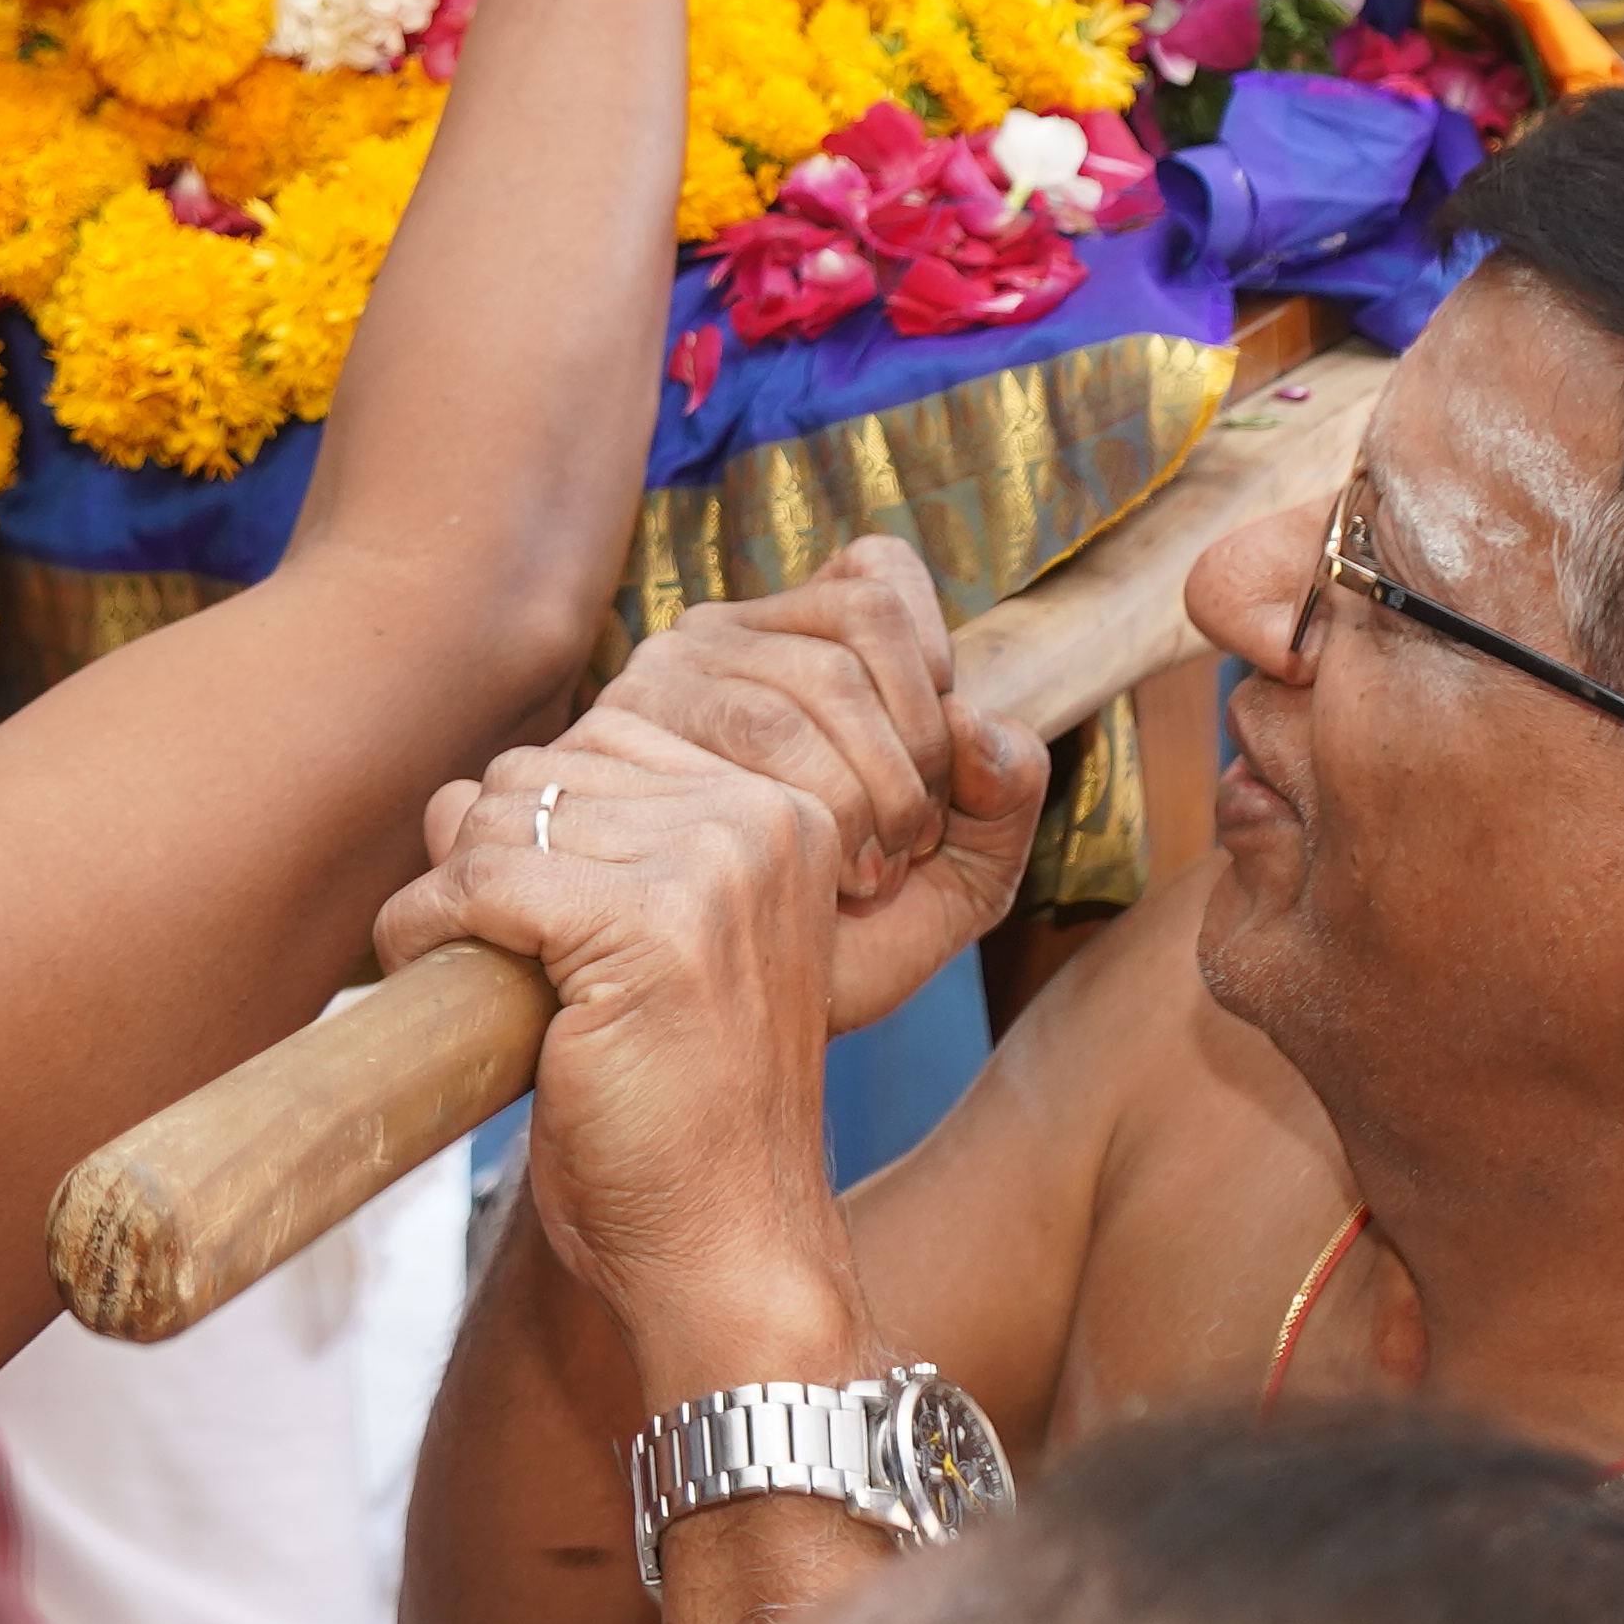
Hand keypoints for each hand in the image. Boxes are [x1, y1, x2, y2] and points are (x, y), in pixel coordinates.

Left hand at [377, 717, 874, 1378]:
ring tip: (475, 981)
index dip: (533, 830)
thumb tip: (448, 795)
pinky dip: (423, 929)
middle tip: (492, 962)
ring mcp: (711, 867)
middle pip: (542, 770)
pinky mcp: (645, 924)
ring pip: (498, 814)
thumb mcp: (652, 952)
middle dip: (486, 860)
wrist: (726, 1255)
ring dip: (451, 897)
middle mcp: (759, 821)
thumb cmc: (678, 1123)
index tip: (532, 926)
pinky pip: (476, 880)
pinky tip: (434, 981)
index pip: (600, 742)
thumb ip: (585, 853)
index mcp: (781, 815)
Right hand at [578, 541, 1046, 1033]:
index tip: (941, 767)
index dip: (932, 657)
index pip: (875, 576)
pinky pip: (758, 729)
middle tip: (905, 853)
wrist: (706, 1046)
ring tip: (865, 879)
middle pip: (862, 625)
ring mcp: (664, 678)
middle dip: (916, 747)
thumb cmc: (819, 960)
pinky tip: (817, 880)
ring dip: (874, 788)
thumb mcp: (944, 890)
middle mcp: (718, 640)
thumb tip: (981, 724)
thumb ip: (1000, 807)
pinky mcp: (622, 728)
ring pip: (817, 679)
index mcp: (786, 647)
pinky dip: (820, 806)